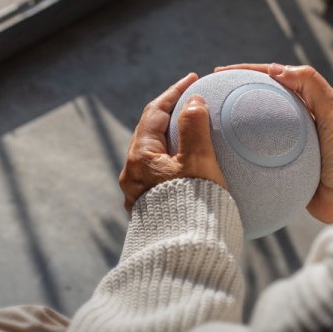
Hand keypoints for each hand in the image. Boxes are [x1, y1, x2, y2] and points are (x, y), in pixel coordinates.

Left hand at [119, 73, 228, 212]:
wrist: (186, 252)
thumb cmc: (194, 206)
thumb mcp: (198, 162)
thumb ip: (195, 128)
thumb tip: (193, 101)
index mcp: (141, 158)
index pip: (154, 113)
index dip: (173, 93)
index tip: (192, 79)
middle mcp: (133, 175)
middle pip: (150, 132)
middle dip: (170, 114)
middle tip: (192, 102)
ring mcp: (139, 193)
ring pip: (154, 155)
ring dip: (172, 139)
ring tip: (195, 131)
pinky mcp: (150, 208)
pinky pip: (159, 174)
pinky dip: (174, 159)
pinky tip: (191, 163)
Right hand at [215, 63, 332, 222]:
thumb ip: (311, 85)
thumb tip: (276, 68)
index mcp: (308, 103)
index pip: (273, 78)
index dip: (246, 72)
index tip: (220, 73)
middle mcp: (296, 121)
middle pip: (259, 101)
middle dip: (234, 94)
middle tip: (209, 94)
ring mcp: (287, 145)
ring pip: (254, 129)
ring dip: (233, 123)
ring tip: (209, 121)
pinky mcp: (282, 168)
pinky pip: (256, 156)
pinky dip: (239, 152)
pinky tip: (222, 152)